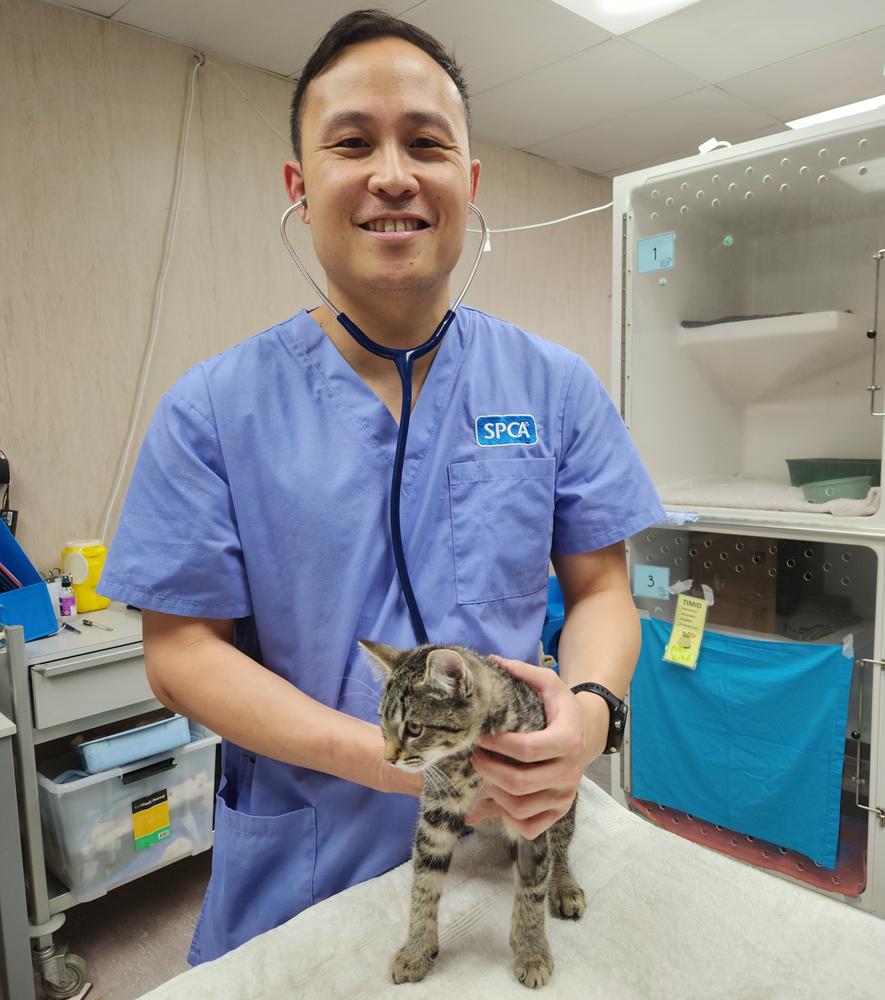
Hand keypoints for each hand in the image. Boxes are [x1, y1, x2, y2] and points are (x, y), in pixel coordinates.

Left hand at [466, 655, 608, 838]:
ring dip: (494, 792)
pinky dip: (508, 817)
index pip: (527, 749)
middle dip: (489, 769)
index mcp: (568, 739)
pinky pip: (530, 827)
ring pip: (521, 807)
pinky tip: (496, 797)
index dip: (498, 745)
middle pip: (520, 782)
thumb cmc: (562, 707)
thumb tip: (492, 661)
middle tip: (474, 755)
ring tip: (482, 773)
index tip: (481, 735)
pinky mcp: (560, 811)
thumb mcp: (549, 683)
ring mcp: (565, 795)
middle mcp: (570, 771)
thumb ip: (523, 671)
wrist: (588, 732)